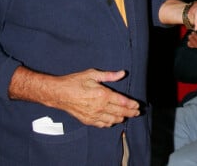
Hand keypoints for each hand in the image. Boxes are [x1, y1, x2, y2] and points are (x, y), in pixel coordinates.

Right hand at [10, 67, 139, 127]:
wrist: (59, 94)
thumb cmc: (75, 81)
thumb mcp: (93, 74)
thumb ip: (109, 75)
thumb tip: (122, 73)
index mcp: (103, 94)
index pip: (122, 102)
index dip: (131, 104)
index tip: (138, 106)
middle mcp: (99, 107)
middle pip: (119, 112)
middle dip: (130, 113)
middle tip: (137, 112)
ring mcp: (93, 115)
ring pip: (112, 120)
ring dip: (121, 118)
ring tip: (127, 116)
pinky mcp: (87, 120)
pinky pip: (102, 124)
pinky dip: (109, 123)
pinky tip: (112, 121)